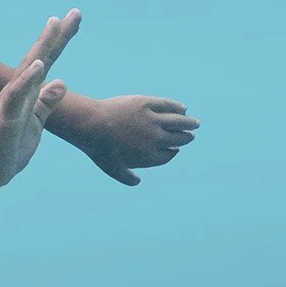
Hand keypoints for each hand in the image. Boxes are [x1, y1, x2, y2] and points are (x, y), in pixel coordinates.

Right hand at [0, 12, 79, 190]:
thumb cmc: (9, 146)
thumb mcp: (35, 122)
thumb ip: (46, 102)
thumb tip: (61, 83)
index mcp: (28, 92)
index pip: (46, 60)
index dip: (60, 40)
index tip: (73, 17)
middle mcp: (19, 90)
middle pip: (39, 57)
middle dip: (56, 35)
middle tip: (74, 13)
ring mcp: (12, 102)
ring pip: (28, 69)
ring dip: (41, 47)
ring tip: (54, 25)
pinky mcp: (6, 117)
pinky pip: (17, 95)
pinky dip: (27, 80)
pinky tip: (38, 66)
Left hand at [60, 89, 198, 186]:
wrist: (90, 124)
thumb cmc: (99, 148)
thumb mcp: (111, 168)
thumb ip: (125, 177)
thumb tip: (137, 182)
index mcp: (149, 157)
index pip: (169, 154)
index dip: (174, 150)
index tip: (176, 148)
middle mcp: (155, 140)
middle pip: (178, 138)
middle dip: (186, 137)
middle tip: (191, 134)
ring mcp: (153, 121)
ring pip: (178, 122)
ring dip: (189, 123)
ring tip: (195, 123)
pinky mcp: (147, 104)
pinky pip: (168, 106)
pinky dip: (178, 108)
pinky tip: (182, 108)